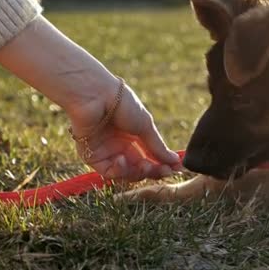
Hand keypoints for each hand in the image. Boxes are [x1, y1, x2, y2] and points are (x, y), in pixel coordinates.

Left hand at [67, 78, 181, 182]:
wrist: (96, 96)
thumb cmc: (122, 104)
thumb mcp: (145, 125)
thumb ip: (158, 147)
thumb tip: (176, 161)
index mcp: (134, 135)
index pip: (150, 156)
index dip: (163, 164)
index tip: (176, 169)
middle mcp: (121, 145)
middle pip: (140, 168)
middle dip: (153, 171)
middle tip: (164, 171)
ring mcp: (107, 152)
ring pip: (126, 173)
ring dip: (137, 173)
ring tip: (144, 165)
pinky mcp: (92, 156)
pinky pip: (109, 172)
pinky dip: (119, 170)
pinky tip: (122, 160)